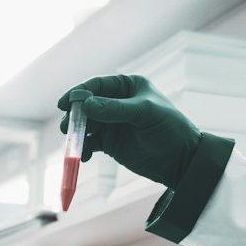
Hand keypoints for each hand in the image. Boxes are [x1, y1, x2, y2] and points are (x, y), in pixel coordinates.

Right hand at [57, 74, 202, 186]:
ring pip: (85, 124)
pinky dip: (83, 148)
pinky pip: (89, 142)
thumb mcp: (145, 114)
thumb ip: (115, 109)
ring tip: (74, 143)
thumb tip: (85, 104)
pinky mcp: (109, 143)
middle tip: (67, 127)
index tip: (64, 104)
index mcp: (128, 87)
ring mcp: (112, 123)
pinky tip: (84, 156)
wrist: (180, 160)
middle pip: (87, 105)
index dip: (79, 93)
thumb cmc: (169, 129)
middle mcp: (117, 103)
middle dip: (75, 115)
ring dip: (76, 133)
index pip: (97, 85)